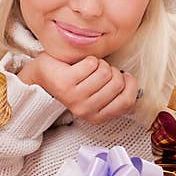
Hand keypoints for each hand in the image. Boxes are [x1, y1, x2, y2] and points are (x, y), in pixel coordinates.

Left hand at [18, 52, 138, 125]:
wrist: (44, 77)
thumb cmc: (75, 83)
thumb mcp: (97, 94)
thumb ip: (115, 94)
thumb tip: (131, 82)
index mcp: (96, 117)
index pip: (127, 102)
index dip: (130, 84)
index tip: (124, 75)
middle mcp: (85, 110)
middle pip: (117, 83)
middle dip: (112, 71)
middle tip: (99, 71)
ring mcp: (74, 97)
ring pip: (104, 71)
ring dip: (99, 63)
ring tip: (88, 68)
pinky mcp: (65, 82)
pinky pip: (91, 63)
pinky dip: (88, 58)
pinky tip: (79, 64)